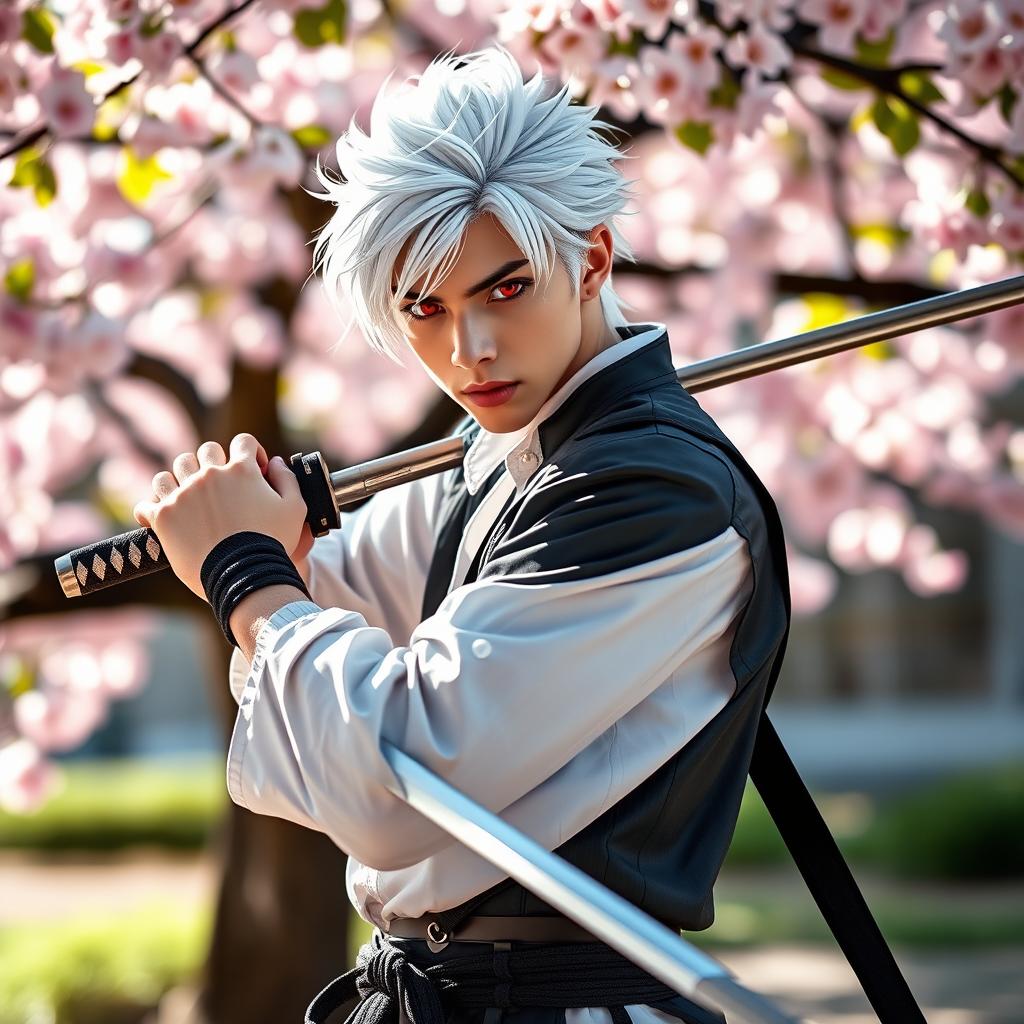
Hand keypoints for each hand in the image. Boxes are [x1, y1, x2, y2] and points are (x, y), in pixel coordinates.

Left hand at [132, 433, 307, 602]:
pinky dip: (154, 510)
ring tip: (187, 500)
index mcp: (241, 470)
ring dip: (179, 482)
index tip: (254, 470)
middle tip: (220, 488)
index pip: (243, 442)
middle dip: (214, 464)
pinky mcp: (163, 518)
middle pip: (204, 452)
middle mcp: (209, 476)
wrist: (245, 576)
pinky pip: (146, 504)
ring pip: (170, 473)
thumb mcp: (296, 509)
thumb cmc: (273, 543)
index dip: (251, 453)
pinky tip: (165, 519)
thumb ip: (288, 479)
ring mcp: (183, 495)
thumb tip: (275, 463)